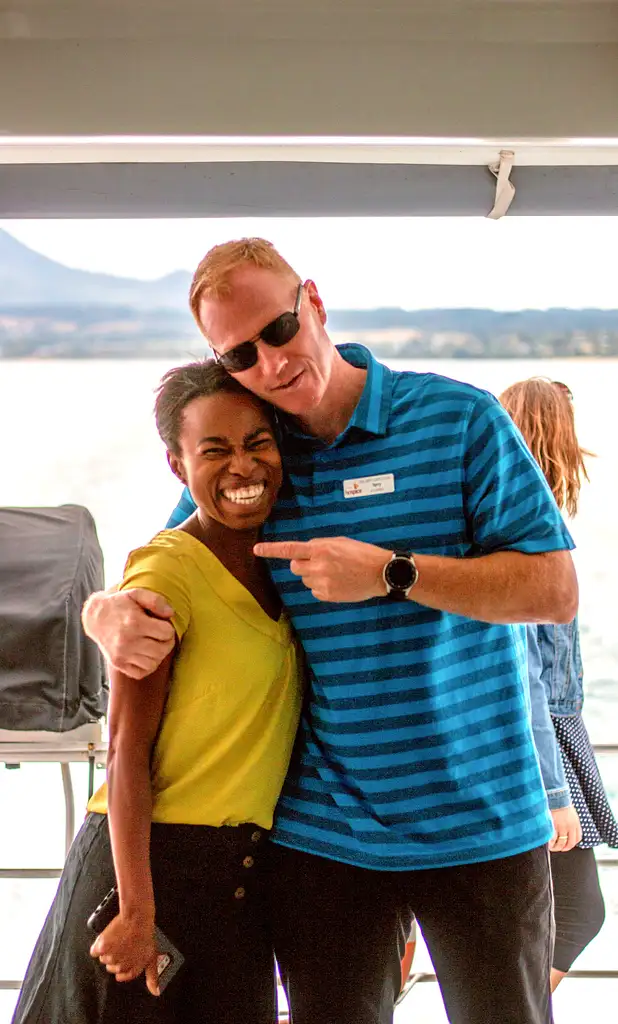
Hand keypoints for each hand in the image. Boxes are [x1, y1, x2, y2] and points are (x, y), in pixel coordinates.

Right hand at [82, 588, 175, 678]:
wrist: (95, 617)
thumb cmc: (119, 604)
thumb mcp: (136, 593)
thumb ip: (155, 600)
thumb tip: (170, 613)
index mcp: (135, 622)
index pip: (167, 633)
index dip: (168, 628)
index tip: (162, 625)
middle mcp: (128, 641)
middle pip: (162, 650)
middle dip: (167, 643)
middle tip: (162, 636)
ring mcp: (122, 654)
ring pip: (153, 663)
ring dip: (158, 655)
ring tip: (153, 644)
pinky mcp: (118, 664)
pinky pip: (141, 672)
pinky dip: (147, 666)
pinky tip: (145, 654)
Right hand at [90, 911, 159, 994]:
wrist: (137, 917)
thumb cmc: (146, 934)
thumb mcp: (153, 955)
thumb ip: (152, 976)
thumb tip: (156, 992)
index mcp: (133, 968)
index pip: (124, 975)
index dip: (123, 968)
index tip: (123, 960)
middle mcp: (121, 965)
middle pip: (112, 967)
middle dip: (116, 957)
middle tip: (121, 944)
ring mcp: (111, 957)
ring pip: (104, 959)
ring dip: (107, 951)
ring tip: (116, 939)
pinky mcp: (102, 947)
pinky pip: (94, 951)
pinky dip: (98, 946)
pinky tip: (106, 938)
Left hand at [254, 537, 390, 602]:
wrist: (380, 573)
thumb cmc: (361, 554)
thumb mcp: (339, 542)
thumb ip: (319, 546)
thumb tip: (304, 553)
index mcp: (321, 549)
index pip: (290, 549)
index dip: (271, 550)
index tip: (256, 550)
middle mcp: (318, 566)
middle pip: (295, 567)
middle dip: (302, 564)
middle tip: (320, 563)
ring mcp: (322, 582)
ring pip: (305, 580)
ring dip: (313, 576)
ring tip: (334, 573)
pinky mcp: (327, 595)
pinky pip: (314, 591)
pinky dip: (321, 587)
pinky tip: (337, 582)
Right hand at [549, 804, 581, 851]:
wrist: (556, 795)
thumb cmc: (561, 801)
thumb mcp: (571, 812)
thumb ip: (571, 821)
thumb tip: (567, 829)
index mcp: (576, 823)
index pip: (577, 838)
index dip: (572, 843)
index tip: (567, 844)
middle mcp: (570, 827)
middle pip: (570, 843)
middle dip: (564, 848)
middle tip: (559, 848)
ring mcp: (562, 827)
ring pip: (561, 843)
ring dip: (556, 847)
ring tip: (552, 847)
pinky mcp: (554, 826)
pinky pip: (552, 838)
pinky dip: (550, 842)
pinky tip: (547, 843)